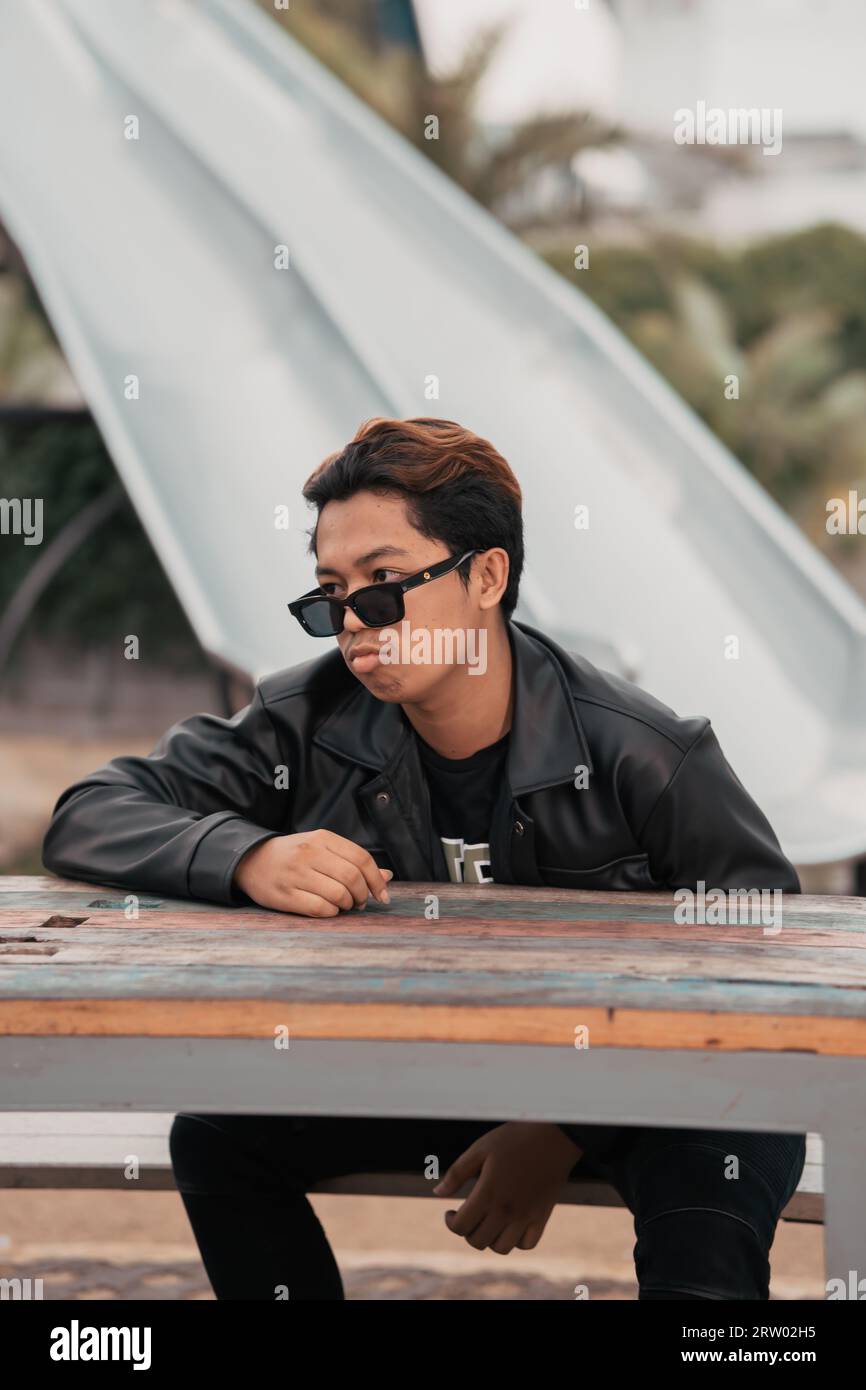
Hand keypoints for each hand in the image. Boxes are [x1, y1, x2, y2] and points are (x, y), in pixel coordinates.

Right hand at [233, 829, 393, 916]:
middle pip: (352, 877)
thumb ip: (352, 861)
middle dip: (363, 895)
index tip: (382, 895)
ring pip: (338, 894)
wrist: (250, 859)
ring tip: (344, 905)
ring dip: (348, 905)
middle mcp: (309, 853)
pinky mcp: (284, 895)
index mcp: (322, 838)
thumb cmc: (294, 855)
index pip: (361, 858)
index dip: (376, 880)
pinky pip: (320, 909)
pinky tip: (329, 910)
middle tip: (361, 902)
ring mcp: (295, 874)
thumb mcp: (322, 849)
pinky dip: (331, 913)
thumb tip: (386, 877)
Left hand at [433, 1122, 580, 1253]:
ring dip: (489, 1239)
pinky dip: (515, 1241)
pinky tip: (509, 1225)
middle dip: (466, 1231)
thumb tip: (437, 1192)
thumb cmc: (514, 1138)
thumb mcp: (480, 1149)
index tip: (450, 1212)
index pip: (461, 1226)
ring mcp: (526, 1217)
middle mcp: (506, 1210)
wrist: (553, 1137)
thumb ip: (457, 1173)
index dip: (450, 1222)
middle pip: (477, 1241)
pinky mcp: (542, 1217)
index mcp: (488, 1193)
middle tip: (468, 1215)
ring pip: (501, 1248)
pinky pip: (526, 1244)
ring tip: (487, 1221)